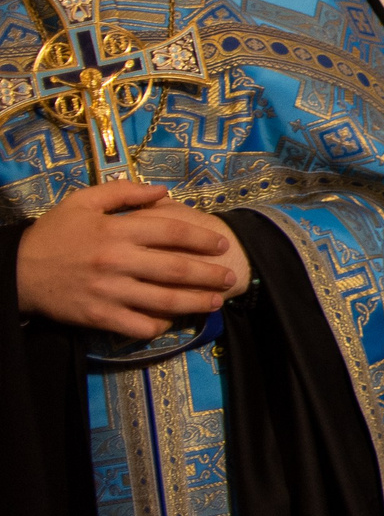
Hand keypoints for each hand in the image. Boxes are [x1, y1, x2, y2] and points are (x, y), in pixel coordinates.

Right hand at [17, 182, 243, 339]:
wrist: (15, 270)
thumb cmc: (54, 233)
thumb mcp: (83, 201)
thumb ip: (123, 192)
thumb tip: (163, 190)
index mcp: (116, 230)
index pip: (172, 231)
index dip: (201, 239)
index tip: (221, 246)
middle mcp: (117, 260)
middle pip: (175, 268)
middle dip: (209, 275)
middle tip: (230, 278)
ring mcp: (109, 291)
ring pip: (164, 300)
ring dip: (196, 302)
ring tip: (215, 301)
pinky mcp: (99, 316)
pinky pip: (138, 325)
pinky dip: (159, 325)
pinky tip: (172, 321)